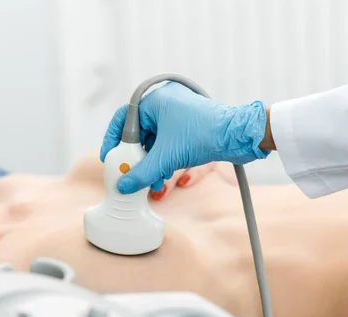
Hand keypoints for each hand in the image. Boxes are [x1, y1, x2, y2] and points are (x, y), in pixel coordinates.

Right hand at [101, 82, 269, 194]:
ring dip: (151, 164)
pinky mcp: (187, 126)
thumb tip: (124, 185)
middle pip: (138, 134)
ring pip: (153, 142)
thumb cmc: (204, 135)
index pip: (123, 119)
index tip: (109, 158)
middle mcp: (164, 104)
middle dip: (137, 160)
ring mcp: (176, 114)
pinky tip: (165, 176)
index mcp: (155, 100)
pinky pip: (166, 143)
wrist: (237, 136)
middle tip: (132, 176)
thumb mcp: (166, 158)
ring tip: (153, 183)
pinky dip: (163, 160)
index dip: (113, 140)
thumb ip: (141, 173)